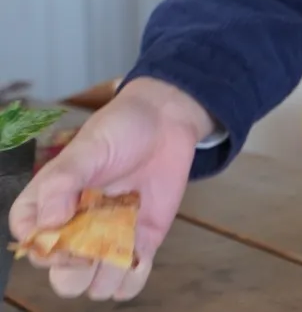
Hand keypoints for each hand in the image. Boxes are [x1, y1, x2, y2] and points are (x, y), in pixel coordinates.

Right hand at [7, 77, 213, 301]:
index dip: (43, 248)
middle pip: (62, 277)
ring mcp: (109, 239)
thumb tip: (49, 224)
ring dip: (108, 276)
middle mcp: (75, 229)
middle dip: (77, 270)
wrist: (166, 120)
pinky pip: (129, 282)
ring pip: (95, 287)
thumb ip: (62, 182)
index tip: (65, 231)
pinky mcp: (140, 242)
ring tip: (124, 243)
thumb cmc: (119, 129)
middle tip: (98, 242)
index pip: (30, 241)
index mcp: (50, 205)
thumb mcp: (85, 148)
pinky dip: (133, 279)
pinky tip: (141, 255)